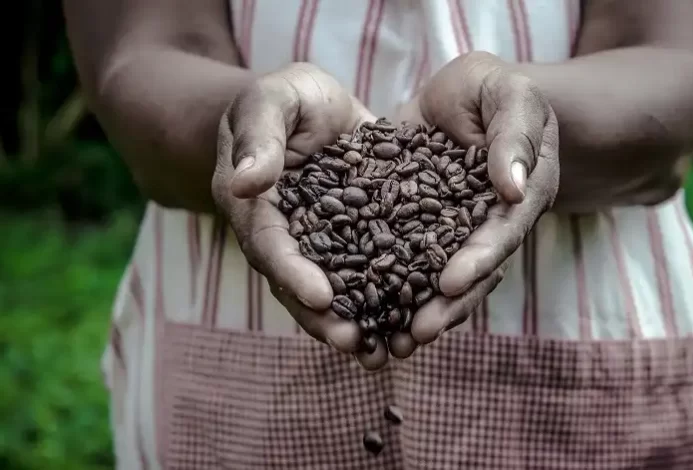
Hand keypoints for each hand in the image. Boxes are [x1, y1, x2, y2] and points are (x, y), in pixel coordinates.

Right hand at [213, 63, 385, 364]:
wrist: (314, 106)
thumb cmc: (286, 98)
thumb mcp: (271, 100)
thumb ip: (258, 136)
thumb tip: (245, 181)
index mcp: (257, 208)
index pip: (272, 246)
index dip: (294, 273)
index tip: (321, 297)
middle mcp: (287, 236)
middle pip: (301, 284)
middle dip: (326, 318)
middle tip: (355, 344)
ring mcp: (322, 244)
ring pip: (337, 290)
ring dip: (359, 322)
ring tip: (386, 353)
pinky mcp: (358, 240)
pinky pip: (371, 273)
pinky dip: (388, 298)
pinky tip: (414, 321)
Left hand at [392, 51, 559, 349]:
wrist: (459, 93)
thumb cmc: (495, 89)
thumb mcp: (512, 96)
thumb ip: (515, 136)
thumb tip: (513, 190)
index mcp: (517, 200)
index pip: (500, 235)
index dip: (478, 261)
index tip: (450, 283)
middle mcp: (485, 225)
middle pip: (469, 271)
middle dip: (445, 305)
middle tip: (416, 334)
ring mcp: (448, 231)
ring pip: (434, 276)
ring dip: (415, 308)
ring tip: (390, 341)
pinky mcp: (412, 226)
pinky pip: (400, 258)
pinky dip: (385, 283)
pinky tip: (360, 308)